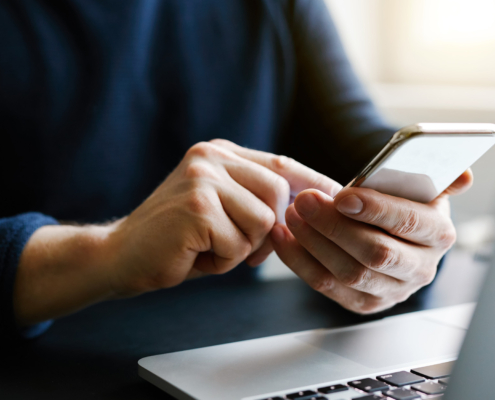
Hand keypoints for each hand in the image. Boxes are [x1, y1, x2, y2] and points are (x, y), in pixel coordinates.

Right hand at [14, 140, 341, 324]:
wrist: (120, 255)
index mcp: (219, 153)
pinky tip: (194, 254)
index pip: (281, 164)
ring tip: (207, 247)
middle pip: (279, 194)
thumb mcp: (220, 209)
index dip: (312, 184)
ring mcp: (203, 178)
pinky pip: (240, 244)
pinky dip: (223, 261)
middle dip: (267, 231)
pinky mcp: (197, 207)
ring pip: (263, 221)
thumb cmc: (176, 239)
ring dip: (242, 248)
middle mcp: (211, 157)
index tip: (338, 200)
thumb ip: (255, 199)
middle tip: (233, 246)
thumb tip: (308, 206)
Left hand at [271, 169, 472, 313]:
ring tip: (292, 214)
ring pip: (348, 272)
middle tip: (305, 200)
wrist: (388, 232)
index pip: (409, 223)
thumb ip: (436, 180)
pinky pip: (326, 285)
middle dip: (334, 226)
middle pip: (375, 252)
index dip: (376, 210)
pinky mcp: (363, 303)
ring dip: (313, 242)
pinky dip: (299, 261)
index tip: (342, 196)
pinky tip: (284, 237)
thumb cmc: (398, 203)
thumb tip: (462, 176)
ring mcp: (391, 290)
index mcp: (438, 234)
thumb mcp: (419, 187)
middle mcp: (420, 268)